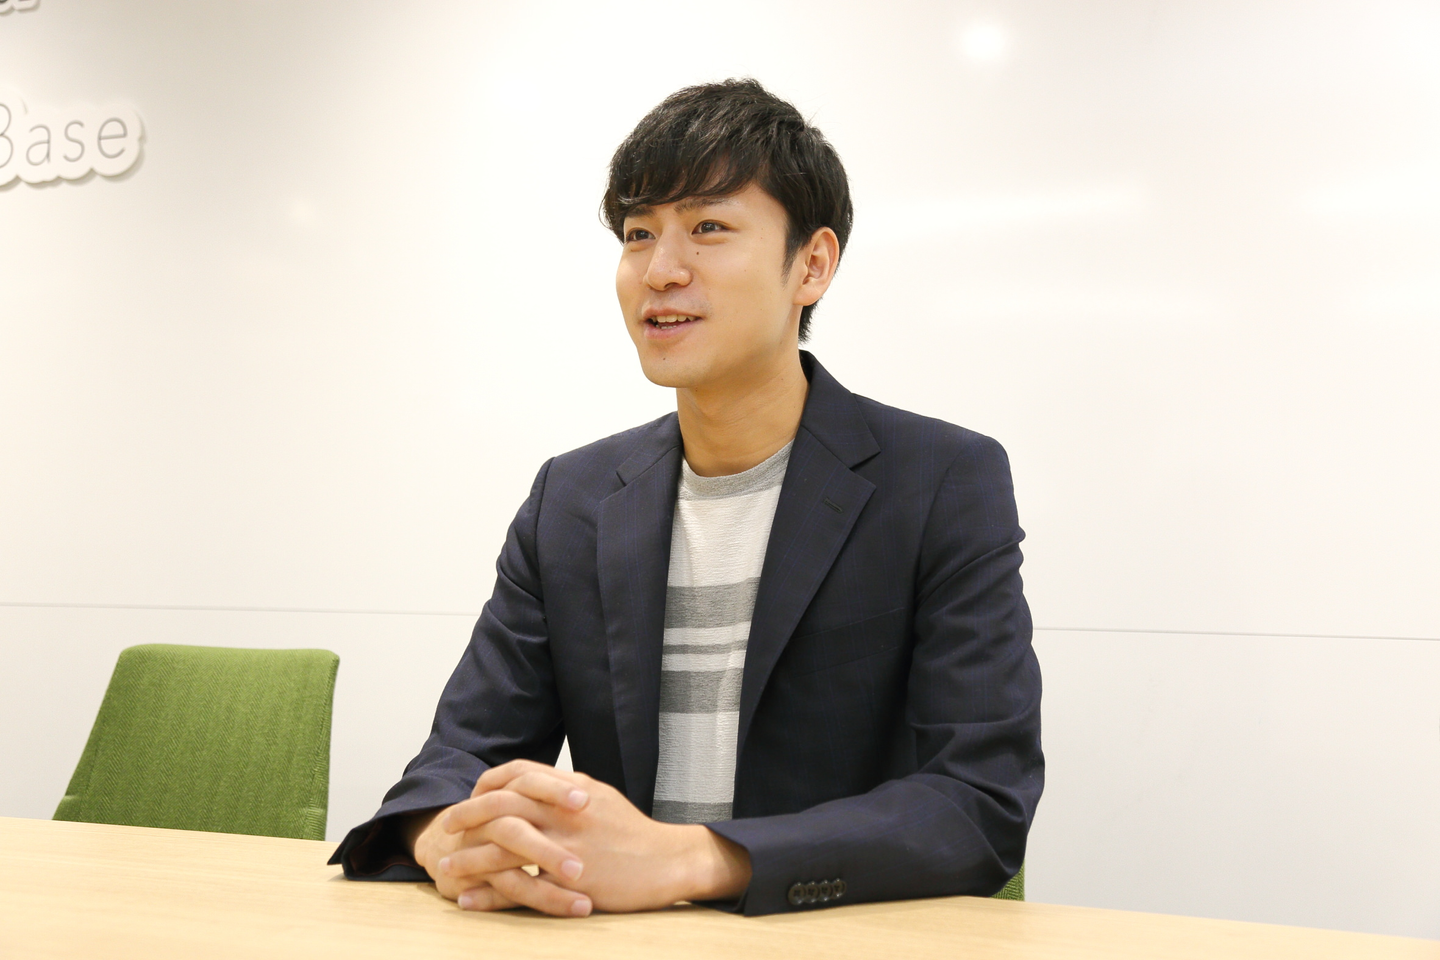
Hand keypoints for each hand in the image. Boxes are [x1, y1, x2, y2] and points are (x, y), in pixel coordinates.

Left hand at [439, 760, 751, 915]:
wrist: (668, 860)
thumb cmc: (634, 832)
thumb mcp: (601, 798)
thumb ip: (567, 790)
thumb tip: (540, 784)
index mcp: (571, 788)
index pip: (519, 774)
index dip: (489, 783)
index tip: (469, 796)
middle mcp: (566, 811)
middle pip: (503, 804)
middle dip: (468, 815)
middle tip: (446, 827)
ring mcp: (567, 844)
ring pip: (504, 845)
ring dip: (469, 857)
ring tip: (445, 869)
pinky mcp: (570, 879)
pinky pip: (520, 885)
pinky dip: (490, 894)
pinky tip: (470, 900)